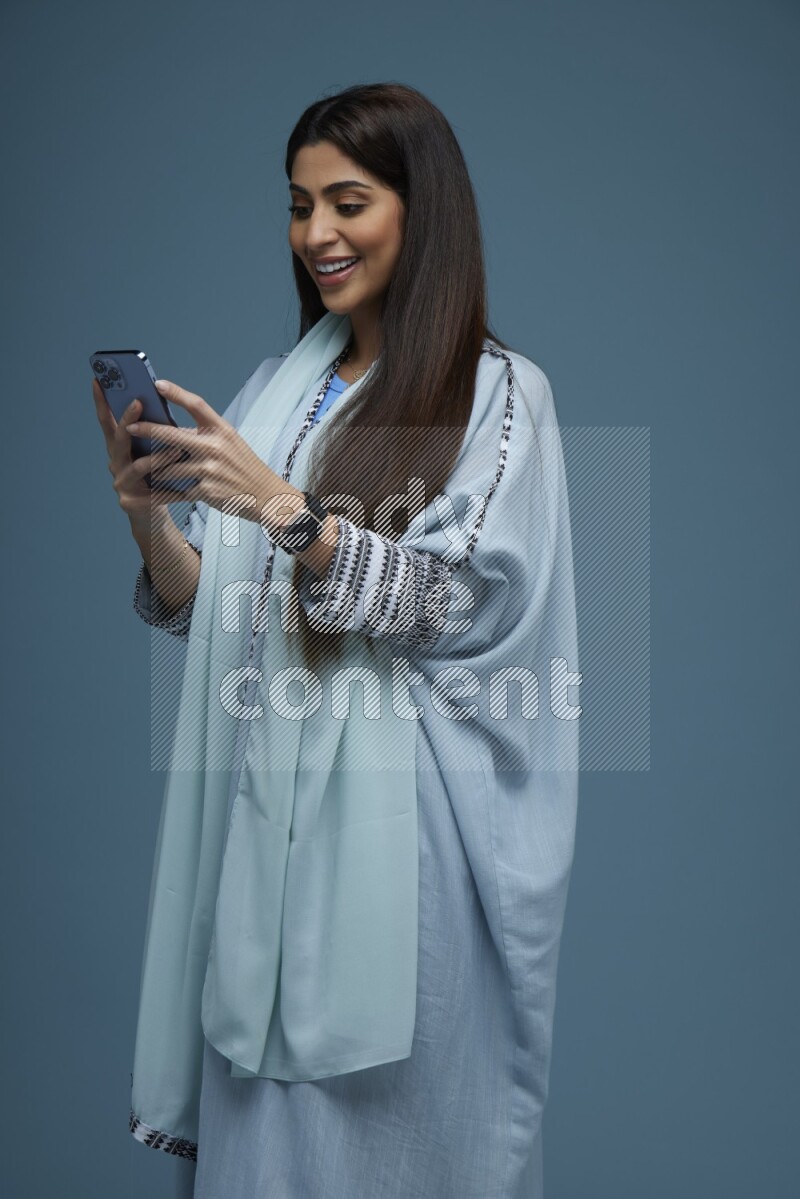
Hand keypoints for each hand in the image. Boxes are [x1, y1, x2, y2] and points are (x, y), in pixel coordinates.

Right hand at [92, 378, 185, 524]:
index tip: (98, 380)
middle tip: (138, 403)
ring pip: (139, 466)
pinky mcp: (131, 502)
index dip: (101, 402)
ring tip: (177, 450)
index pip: (107, 421)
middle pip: (119, 438)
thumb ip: (154, 433)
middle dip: (128, 419)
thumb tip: (163, 401)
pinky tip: (185, 489)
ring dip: (159, 457)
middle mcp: (116, 462)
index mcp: (120, 448)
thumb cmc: (157, 477)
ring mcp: (121, 483)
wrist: (154, 513)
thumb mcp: (153, 452)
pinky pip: (154, 493)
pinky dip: (170, 489)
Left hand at [124, 378, 300, 525]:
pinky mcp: (206, 490)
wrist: (265, 496)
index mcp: (222, 430)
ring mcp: (210, 469)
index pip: (197, 405)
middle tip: (130, 426)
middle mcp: (215, 447)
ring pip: (169, 466)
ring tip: (147, 468)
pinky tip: (160, 490)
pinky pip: (178, 488)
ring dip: (157, 468)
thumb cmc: (245, 467)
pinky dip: (168, 489)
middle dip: (148, 430)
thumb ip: (206, 435)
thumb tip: (174, 429)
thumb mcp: (231, 442)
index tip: (157, 384)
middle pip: (173, 435)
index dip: (176, 393)